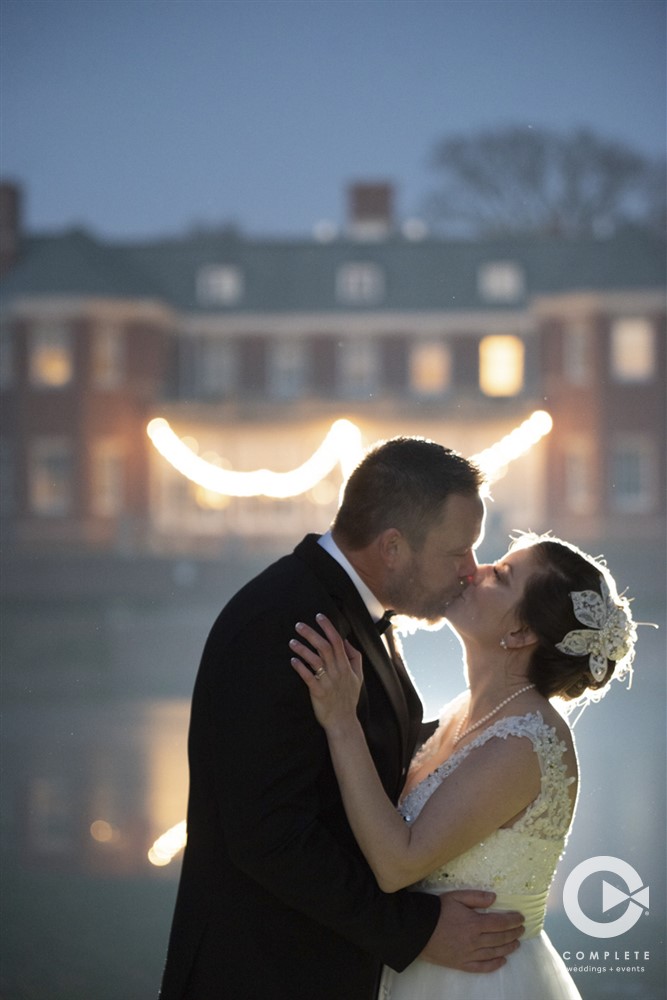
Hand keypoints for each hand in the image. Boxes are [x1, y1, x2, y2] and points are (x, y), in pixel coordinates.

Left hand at [289, 614, 362, 731]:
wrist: (343, 721)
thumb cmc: (349, 698)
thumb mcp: (358, 676)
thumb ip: (354, 657)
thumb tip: (345, 640)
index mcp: (346, 666)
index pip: (337, 642)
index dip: (328, 628)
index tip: (319, 616)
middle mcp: (337, 672)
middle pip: (324, 648)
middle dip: (311, 634)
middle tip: (298, 625)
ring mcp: (328, 682)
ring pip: (315, 661)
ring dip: (303, 649)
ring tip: (292, 641)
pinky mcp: (318, 693)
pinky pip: (308, 678)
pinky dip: (300, 668)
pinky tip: (292, 660)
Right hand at [420, 891, 523, 972]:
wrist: (418, 930)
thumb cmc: (437, 910)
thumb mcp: (456, 897)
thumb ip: (476, 897)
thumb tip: (494, 898)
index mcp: (474, 923)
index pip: (500, 923)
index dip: (513, 921)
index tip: (521, 918)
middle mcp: (475, 941)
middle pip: (500, 938)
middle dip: (513, 933)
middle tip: (522, 930)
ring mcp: (469, 954)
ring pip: (494, 953)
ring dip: (508, 948)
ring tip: (516, 944)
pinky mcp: (462, 964)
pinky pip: (482, 967)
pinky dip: (494, 965)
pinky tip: (502, 961)